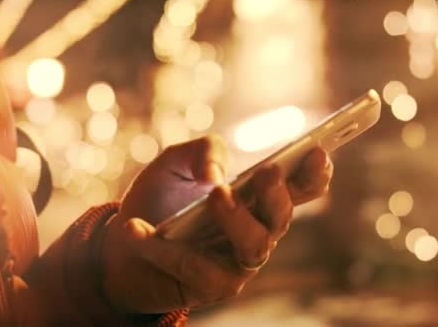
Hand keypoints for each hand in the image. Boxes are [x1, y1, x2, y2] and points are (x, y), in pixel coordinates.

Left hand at [101, 136, 332, 313]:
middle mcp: (255, 230)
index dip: (314, 173)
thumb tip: (218, 176)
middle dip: (278, 194)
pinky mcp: (211, 286)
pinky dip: (163, 247)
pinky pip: (196, 267)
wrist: (118, 246)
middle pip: (282, 216)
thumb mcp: (174, 163)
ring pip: (255, 245)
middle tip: (268, 172)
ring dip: (237, 218)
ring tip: (217, 194)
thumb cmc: (156, 201)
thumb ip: (202, 151)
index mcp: (255, 198)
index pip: (298, 188)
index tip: (319, 152)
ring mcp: (237, 261)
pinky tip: (134, 228)